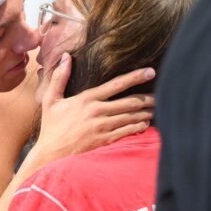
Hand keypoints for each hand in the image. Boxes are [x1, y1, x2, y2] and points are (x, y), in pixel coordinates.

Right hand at [33, 53, 154, 160]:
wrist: (50, 154)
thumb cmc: (51, 127)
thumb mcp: (50, 100)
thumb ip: (59, 77)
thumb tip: (66, 56)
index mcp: (86, 99)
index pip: (116, 84)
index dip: (135, 77)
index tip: (150, 72)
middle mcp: (96, 112)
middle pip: (129, 102)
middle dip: (147, 98)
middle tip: (161, 95)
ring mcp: (101, 128)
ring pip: (130, 117)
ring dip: (145, 113)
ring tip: (155, 109)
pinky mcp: (104, 141)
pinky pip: (127, 132)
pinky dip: (138, 127)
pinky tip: (145, 124)